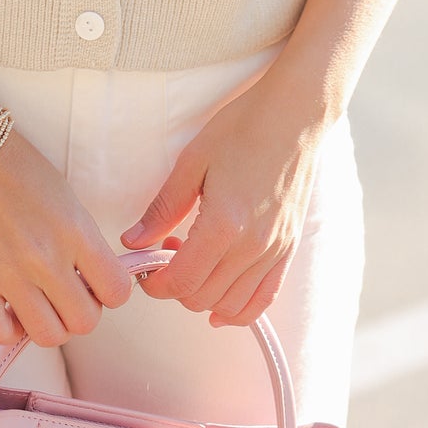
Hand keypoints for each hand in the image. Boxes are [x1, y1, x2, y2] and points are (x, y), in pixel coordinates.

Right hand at [0, 129, 133, 347]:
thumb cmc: (18, 169)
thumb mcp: (67, 200)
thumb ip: (83, 243)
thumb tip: (93, 284)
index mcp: (76, 231)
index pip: (116, 290)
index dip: (108, 292)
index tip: (94, 283)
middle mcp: (46, 257)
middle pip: (84, 322)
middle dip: (79, 311)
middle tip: (63, 292)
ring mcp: (8, 273)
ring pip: (48, 336)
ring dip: (46, 323)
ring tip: (35, 301)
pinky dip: (7, 329)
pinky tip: (7, 307)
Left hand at [119, 72, 328, 326]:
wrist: (294, 115)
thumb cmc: (243, 128)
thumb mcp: (193, 161)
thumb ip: (163, 207)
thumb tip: (134, 241)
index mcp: (225, 223)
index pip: (182, 281)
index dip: (155, 284)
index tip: (143, 269)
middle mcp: (253, 246)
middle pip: (203, 298)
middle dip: (174, 286)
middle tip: (164, 253)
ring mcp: (275, 250)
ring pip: (230, 305)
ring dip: (202, 296)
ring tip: (192, 261)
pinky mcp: (289, 249)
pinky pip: (264, 300)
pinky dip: (239, 311)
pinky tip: (220, 306)